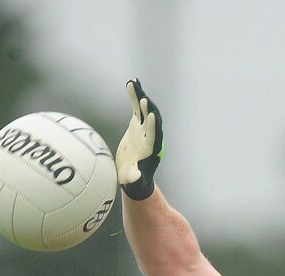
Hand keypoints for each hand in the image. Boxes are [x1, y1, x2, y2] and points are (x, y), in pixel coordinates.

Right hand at [115, 79, 163, 199]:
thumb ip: (135, 179)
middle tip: (142, 98)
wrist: (131, 175)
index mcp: (152, 149)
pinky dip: (134, 96)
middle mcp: (151, 137)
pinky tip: (130, 84)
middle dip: (148, 109)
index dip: (153, 126)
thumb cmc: (133, 181)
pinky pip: (136, 108)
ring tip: (133, 84)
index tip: (151, 115)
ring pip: (144, 110)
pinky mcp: (137, 124)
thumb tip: (135, 178)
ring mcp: (144, 129)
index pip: (155, 136)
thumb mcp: (133, 181)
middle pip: (151, 120)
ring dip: (140, 97)